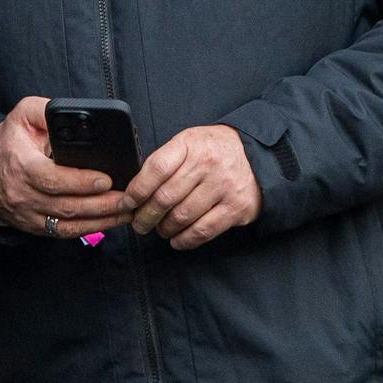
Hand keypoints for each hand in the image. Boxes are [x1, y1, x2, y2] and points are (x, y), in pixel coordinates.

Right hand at [0, 96, 132, 237]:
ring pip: (67, 224)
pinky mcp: (34, 226)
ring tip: (127, 211)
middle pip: (66, 206)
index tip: (106, 179)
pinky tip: (108, 222)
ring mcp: (28, 214)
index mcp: (21, 165)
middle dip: (101, 204)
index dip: (80, 182)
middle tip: (127, 198)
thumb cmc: (9, 141)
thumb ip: (47, 111)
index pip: (52, 179)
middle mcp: (23, 194)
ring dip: (100, 220)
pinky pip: (63, 233)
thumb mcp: (23, 115)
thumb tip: (75, 114)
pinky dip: (88, 229)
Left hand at [122, 125, 260, 250]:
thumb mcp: (189, 142)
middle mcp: (207, 164)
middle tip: (139, 224)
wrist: (256, 155)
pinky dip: (185, 240)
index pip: (155, 169)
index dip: (136, 190)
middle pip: (165, 197)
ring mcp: (223, 186)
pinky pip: (203, 230)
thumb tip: (135, 191)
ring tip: (160, 229)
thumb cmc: (213, 150)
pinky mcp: (236, 207)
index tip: (126, 204)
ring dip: (165, 229)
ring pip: (182, 216)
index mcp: (190, 144)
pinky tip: (177, 240)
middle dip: (145, 216)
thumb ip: (165, 162)